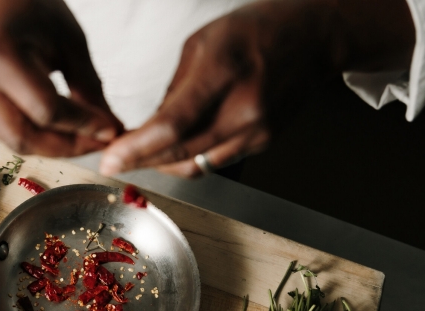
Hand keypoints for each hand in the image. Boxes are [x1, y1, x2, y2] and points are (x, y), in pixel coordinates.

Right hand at [0, 0, 122, 156]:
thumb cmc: (30, 8)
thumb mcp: (70, 42)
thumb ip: (88, 89)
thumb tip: (108, 130)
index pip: (46, 110)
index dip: (83, 126)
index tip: (110, 131)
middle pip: (25, 137)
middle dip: (67, 147)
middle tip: (98, 143)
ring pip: (15, 142)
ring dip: (54, 147)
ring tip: (83, 137)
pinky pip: (7, 133)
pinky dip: (38, 137)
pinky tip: (60, 129)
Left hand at [99, 0, 413, 177]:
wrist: (313, 39)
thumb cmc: (253, 31)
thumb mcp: (201, 43)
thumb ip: (175, 88)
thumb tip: (149, 125)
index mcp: (222, 72)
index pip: (173, 124)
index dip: (137, 148)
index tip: (111, 160)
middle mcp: (243, 108)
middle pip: (180, 152)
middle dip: (140, 161)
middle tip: (113, 162)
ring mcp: (257, 130)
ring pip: (196, 165)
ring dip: (163, 164)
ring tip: (140, 155)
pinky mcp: (264, 142)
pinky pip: (216, 162)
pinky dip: (190, 159)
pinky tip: (175, 150)